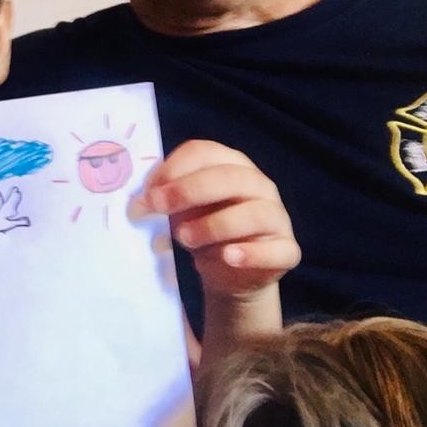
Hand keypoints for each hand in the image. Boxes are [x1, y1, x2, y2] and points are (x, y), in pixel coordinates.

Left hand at [140, 140, 299, 301]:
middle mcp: (259, 185)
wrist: (230, 274)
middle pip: (230, 177)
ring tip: (185, 238)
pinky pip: (277, 249)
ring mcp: (277, 217)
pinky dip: (251, 253)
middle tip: (158, 207)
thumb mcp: (181, 211)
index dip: (174, 167)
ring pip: (254, 213)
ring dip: (215, 224)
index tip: (148, 192)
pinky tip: (228, 256)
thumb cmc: (203, 231)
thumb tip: (139, 202)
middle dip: (189, 190)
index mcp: (231, 165)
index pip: (205, 152)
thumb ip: (164, 200)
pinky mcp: (287, 250)